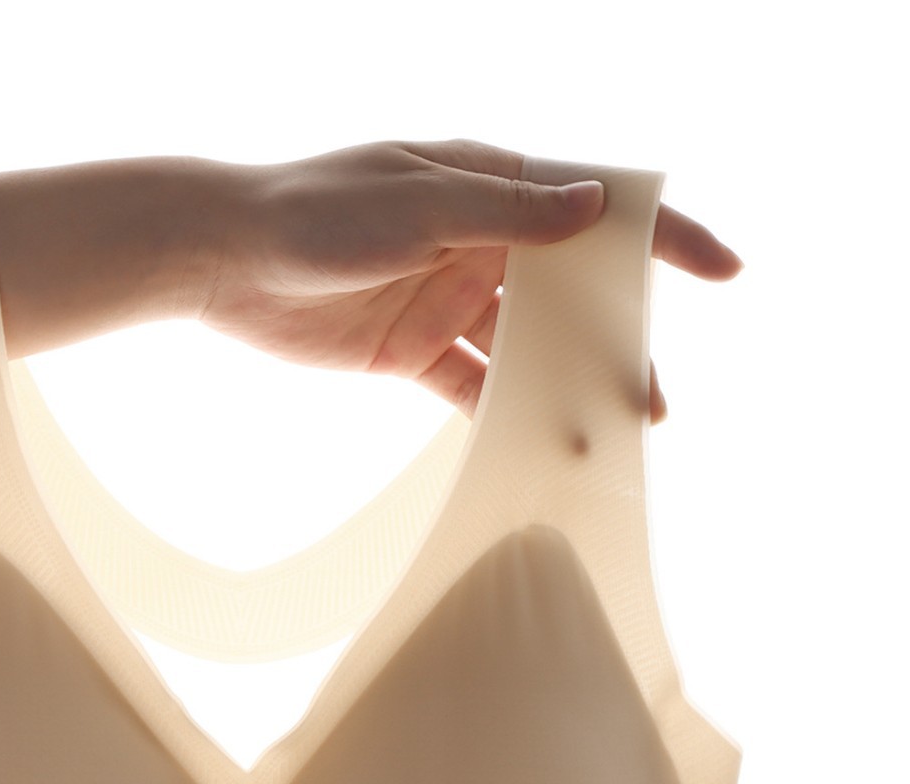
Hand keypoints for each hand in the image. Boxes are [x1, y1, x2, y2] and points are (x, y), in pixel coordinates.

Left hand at [191, 139, 743, 423]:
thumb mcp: (416, 203)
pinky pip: (468, 383)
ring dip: (561, 382)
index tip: (720, 270)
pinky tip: (530, 439)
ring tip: (606, 424)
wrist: (224, 260)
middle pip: (566, 290)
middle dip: (613, 334)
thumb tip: (593, 208)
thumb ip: (504, 212)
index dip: (659, 235)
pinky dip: (498, 410)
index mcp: (486, 184)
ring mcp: (444, 297)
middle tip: (652, 391)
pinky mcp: (409, 349)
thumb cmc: (314, 211)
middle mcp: (474, 240)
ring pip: (523, 345)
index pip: (591, 206)